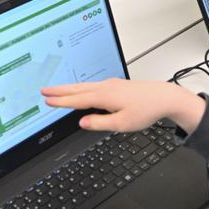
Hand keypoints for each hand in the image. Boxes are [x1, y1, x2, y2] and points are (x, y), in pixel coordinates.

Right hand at [42, 78, 206, 133]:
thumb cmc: (146, 110)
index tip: (47, 100)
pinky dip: (81, 88)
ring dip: (69, 88)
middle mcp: (106, 87)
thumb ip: (100, 123)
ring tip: (57, 90)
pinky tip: (81, 91)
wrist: (164, 97)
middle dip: (59, 90)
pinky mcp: (116, 85)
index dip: (60, 101)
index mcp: (104, 96)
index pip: (77, 99)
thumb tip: (82, 122)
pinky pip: (93, 86)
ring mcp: (111, 84)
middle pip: (77, 89)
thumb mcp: (122, 124)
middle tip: (44, 90)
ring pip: (85, 86)